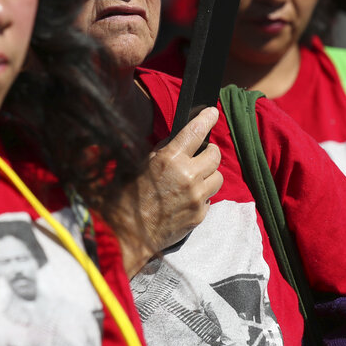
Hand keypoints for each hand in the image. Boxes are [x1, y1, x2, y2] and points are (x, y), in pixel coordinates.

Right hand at [114, 107, 221, 275]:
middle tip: (198, 155)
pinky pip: (209, 197)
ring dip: (208, 175)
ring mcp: (196, 196)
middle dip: (208, 152)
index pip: (196, 131)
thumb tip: (179, 140)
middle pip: (215, 154)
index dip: (207, 118)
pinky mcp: (200, 214)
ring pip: (218, 176)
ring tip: (192, 180)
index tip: (212, 112)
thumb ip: (164, 151)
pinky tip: (185, 199)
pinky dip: (201, 195)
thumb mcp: (141, 164)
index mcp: (170, 159)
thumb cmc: (128, 196)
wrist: (127, 233)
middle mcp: (187, 175)